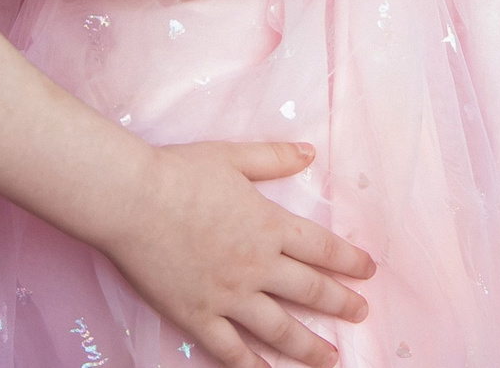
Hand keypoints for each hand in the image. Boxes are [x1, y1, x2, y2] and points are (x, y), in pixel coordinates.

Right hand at [103, 141, 372, 367]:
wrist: (132, 200)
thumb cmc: (179, 173)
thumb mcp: (232, 156)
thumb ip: (273, 158)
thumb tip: (309, 152)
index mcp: (269, 226)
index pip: (322, 248)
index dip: (350, 262)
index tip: (368, 272)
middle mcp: (257, 265)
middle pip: (310, 290)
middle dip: (341, 304)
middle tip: (360, 315)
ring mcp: (229, 295)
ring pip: (280, 328)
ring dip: (309, 346)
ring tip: (329, 358)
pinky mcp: (198, 315)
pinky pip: (231, 349)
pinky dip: (252, 366)